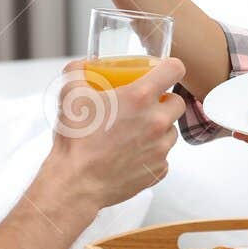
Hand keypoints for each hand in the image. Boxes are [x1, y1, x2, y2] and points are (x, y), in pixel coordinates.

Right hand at [42, 56, 186, 213]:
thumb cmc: (76, 141)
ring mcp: (160, 147)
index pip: (175, 69)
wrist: (75, 183)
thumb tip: (80, 65)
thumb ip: (76, 71)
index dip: (169, 67)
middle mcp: (156, 121)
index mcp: (140, 97)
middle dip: (164, 101)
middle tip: (143, 106)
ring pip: (171, 130)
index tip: (162, 72)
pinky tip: (131, 154)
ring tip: (134, 133)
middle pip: (177, 102)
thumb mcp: (70, 95)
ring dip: (158, 128)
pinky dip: (151, 153)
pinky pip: (163, 156)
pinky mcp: (159, 169)